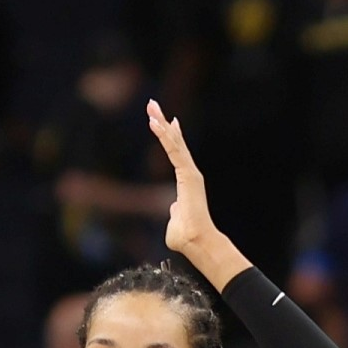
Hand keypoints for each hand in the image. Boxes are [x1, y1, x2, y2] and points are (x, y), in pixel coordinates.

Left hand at [144, 100, 213, 265]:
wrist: (197, 243)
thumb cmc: (185, 238)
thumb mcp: (175, 220)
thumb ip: (174, 212)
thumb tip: (174, 209)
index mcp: (186, 183)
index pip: (175, 154)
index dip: (168, 137)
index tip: (161, 122)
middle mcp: (190, 175)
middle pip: (175, 143)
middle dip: (163, 123)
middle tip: (152, 104)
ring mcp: (190, 174)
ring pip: (174, 144)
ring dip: (162, 124)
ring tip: (151, 106)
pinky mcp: (188, 175)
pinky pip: (174, 151)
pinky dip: (165, 136)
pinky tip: (155, 123)